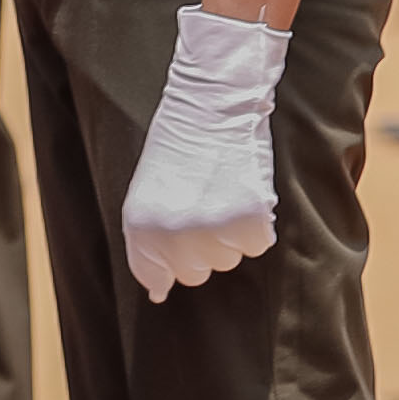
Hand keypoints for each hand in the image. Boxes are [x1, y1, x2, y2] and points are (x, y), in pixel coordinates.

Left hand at [122, 0, 286, 296]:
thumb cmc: (178, 147)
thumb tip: (158, 295)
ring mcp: (213, 233)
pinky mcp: (250, 224)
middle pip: (196, 273)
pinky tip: (242, 190)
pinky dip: (255, 224)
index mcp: (141, 228)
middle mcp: (174, 237)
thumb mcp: (147, 194)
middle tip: (200, 200)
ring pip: (228, 260)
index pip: (156, 276)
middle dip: (200, 245)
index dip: (169, 259)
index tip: (178, 231)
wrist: (213, 105)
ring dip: (228, 233)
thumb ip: (149, 246)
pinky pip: (257, 245)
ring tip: (220, 190)